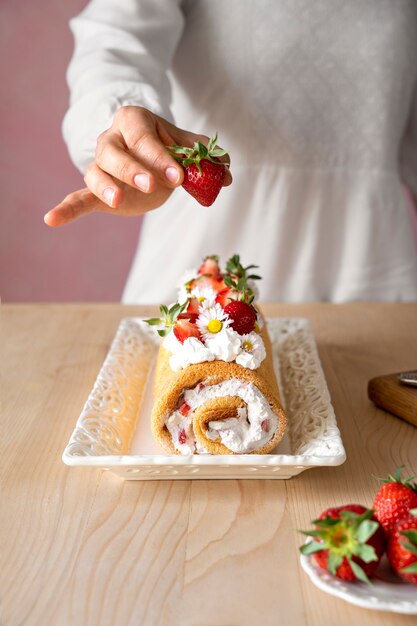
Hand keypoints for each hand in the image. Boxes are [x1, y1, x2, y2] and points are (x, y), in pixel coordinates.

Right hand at [44, 106, 231, 225]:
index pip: (144, 138)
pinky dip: (66, 209)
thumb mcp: (185, 146)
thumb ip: (205, 156)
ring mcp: (101, 164)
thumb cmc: (165, 146)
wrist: (143, 153)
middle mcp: (112, 139)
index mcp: (134, 121)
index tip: (178, 175)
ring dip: (107, 186)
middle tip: (152, 184)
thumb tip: (228, 172)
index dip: (161, 156)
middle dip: (134, 168)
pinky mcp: (97, 189)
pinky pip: (78, 197)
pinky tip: (51, 219)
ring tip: (118, 201)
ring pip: (96, 172)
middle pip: (115, 152)